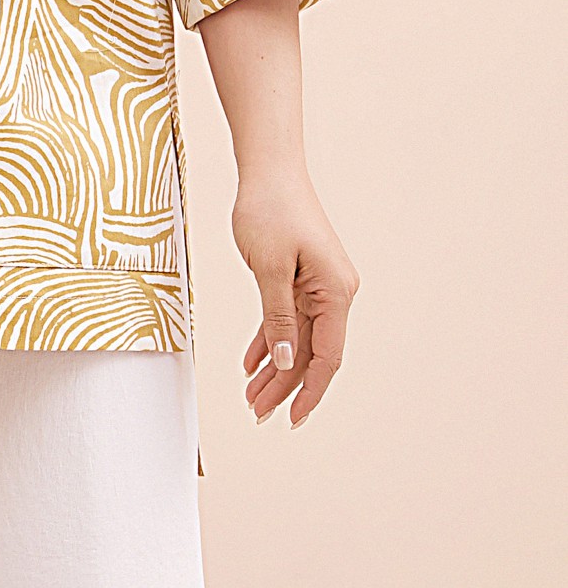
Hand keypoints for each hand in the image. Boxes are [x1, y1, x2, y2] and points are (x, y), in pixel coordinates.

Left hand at [232, 165, 360, 430]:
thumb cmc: (271, 209)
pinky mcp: (300, 277)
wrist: (268, 168)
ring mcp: (317, 285)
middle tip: (257, 413)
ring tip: (251, 396)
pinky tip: (252, 363)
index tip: (292, 418)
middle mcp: (333, 292)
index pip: (327, 356)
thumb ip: (279, 318)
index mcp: (336, 292)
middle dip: (284, 385)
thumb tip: (287, 361)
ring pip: (296, 338)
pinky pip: (286, 318)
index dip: (309, 391)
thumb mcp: (270, 268)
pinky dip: (270, 339)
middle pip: (310, 351)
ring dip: (274, 367)